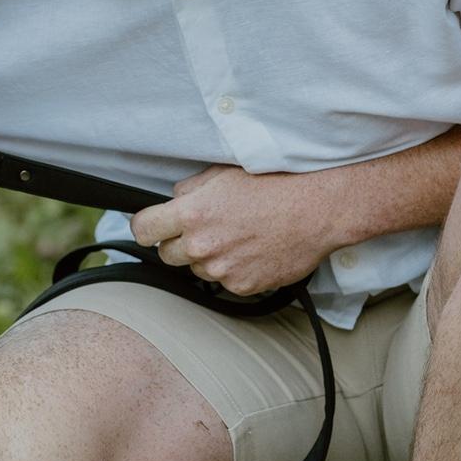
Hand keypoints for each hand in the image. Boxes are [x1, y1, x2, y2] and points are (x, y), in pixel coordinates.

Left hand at [130, 165, 338, 295]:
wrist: (317, 210)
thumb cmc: (273, 186)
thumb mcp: (221, 174)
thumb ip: (189, 189)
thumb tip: (174, 199)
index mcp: (191, 214)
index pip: (143, 230)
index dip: (146, 227)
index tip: (152, 227)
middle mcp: (202, 245)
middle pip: (166, 255)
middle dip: (176, 243)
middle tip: (201, 230)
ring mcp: (222, 269)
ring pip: (196, 269)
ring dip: (207, 257)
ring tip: (235, 237)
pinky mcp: (242, 286)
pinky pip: (224, 282)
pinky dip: (232, 270)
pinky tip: (251, 250)